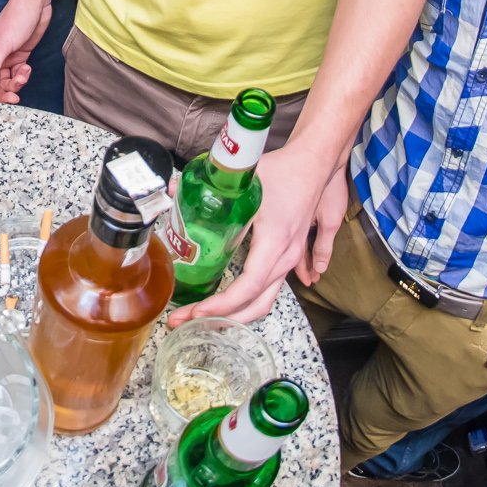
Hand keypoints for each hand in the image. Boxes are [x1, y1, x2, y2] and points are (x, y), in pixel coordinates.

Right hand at [0, 0, 49, 103]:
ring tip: (23, 74)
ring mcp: (5, 58)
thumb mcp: (1, 46)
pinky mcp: (18, 57)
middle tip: (15, 96)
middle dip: (4, 93)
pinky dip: (23, 75)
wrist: (34, 5)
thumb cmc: (15, 20)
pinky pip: (17, 74)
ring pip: (6, 82)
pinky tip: (27, 67)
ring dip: (16, 83)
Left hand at [174, 144, 339, 323]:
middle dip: (219, 319)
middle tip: (184, 321)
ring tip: (200, 319)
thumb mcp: (247, 179)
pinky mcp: (288, 258)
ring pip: (263, 302)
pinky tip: (223, 306)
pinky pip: (268, 291)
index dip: (221, 304)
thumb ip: (208, 188)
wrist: (313, 165)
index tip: (196, 311)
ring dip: (233, 316)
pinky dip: (246, 304)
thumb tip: (173, 191)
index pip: (248, 285)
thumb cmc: (284, 171)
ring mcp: (290, 261)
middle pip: (255, 304)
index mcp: (275, 241)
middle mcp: (285, 257)